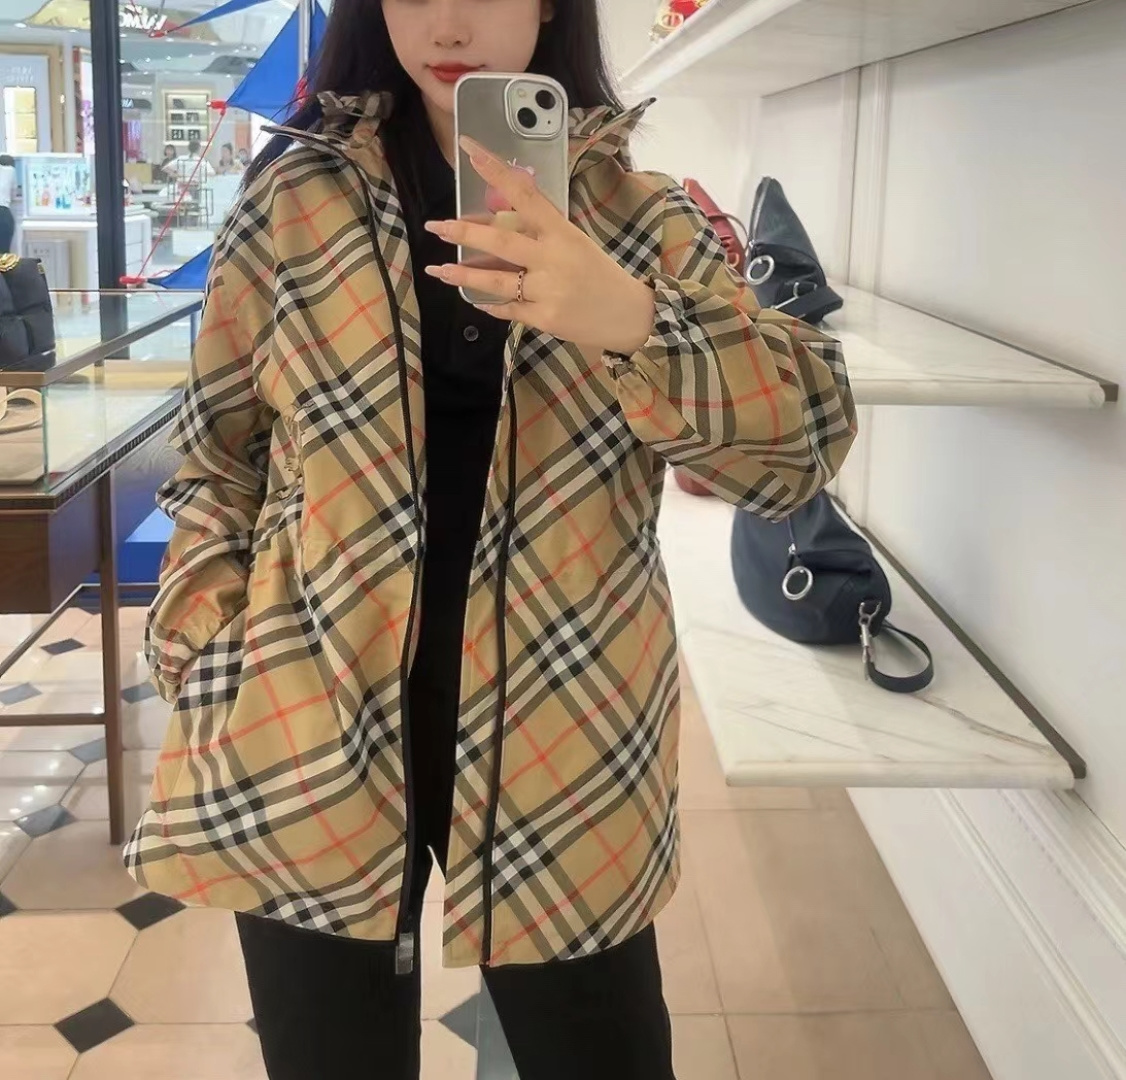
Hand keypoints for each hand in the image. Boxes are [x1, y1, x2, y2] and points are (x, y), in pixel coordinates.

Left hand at [423, 136, 655, 356]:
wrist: (628, 315)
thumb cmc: (598, 274)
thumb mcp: (575, 242)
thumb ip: (541, 231)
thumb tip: (498, 217)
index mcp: (562, 233)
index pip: (525, 195)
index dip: (496, 171)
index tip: (470, 149)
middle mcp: (554, 260)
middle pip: (502, 243)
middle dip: (465, 234)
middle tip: (436, 227)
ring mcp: (549, 291)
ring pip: (497, 281)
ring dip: (464, 276)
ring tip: (438, 270)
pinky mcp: (545, 319)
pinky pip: (508, 310)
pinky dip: (492, 305)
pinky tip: (478, 301)